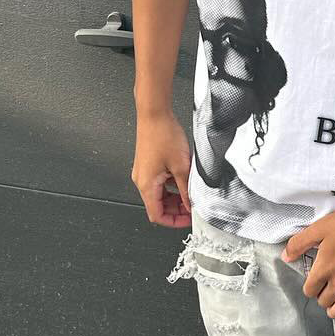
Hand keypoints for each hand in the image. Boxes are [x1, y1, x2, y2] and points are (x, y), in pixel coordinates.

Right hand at [132, 111, 192, 227]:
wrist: (154, 114)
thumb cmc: (163, 135)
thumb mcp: (181, 167)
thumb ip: (186, 189)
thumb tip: (190, 204)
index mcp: (146, 185)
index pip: (157, 215)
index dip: (173, 221)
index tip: (188, 219)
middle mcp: (141, 180)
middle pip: (158, 206)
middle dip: (176, 209)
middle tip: (193, 206)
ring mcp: (144, 172)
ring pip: (160, 194)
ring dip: (176, 197)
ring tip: (191, 192)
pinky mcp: (148, 164)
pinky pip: (160, 182)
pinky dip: (172, 185)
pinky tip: (184, 179)